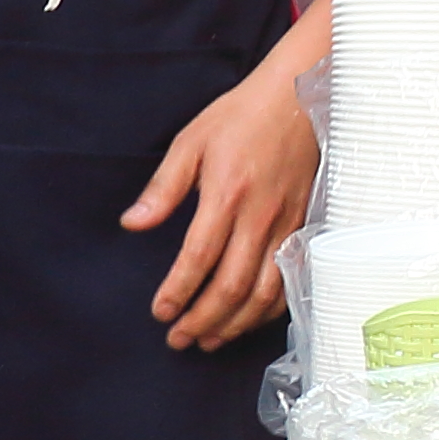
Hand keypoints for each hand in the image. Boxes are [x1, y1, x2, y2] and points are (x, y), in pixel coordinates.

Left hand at [127, 65, 320, 351]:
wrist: (299, 99)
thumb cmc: (240, 116)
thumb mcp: (191, 142)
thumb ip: (163, 188)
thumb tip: (133, 224)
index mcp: (226, 195)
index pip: (199, 257)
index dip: (179, 291)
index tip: (161, 313)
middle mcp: (261, 216)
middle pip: (233, 285)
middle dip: (204, 319)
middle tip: (179, 340)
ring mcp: (288, 225)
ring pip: (265, 291)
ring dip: (236, 323)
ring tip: (210, 340)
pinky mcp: (306, 227)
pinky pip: (290, 279)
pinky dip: (270, 308)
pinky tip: (250, 320)